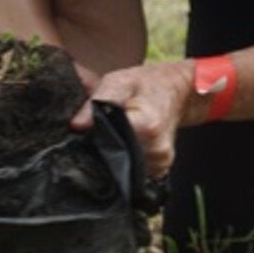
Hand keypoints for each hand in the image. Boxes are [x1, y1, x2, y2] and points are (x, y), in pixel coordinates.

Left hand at [69, 61, 200, 177]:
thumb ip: (98, 101)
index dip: (93, 139)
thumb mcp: (119, 81)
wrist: (177, 91)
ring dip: (114, 155)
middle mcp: (156, 148)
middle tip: (98, 132)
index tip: (83, 134)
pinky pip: (134, 171)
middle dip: (102, 149)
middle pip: (115, 160)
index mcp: (146, 125)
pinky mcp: (161, 169)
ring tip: (115, 135)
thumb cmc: (146, 84)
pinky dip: (126, 160)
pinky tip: (125, 144)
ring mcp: (160, 162)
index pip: (110, 143)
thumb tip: (76, 125)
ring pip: (123, 168)